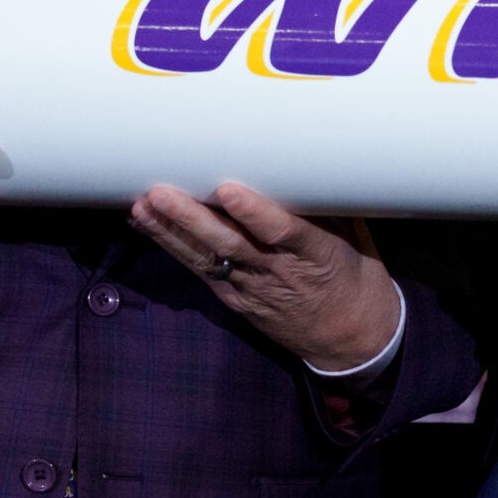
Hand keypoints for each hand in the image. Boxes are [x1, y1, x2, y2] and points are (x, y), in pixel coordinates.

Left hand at [129, 182, 403, 372]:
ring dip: (171, 233)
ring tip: (142, 206)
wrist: (349, 337)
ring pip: (207, 259)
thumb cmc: (355, 275)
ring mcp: (252, 289)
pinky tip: (147, 224)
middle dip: (192, 219)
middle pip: (230, 246)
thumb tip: (301, 160)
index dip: (254, 213)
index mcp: (318, 254)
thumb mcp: (355, 238)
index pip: (282, 233)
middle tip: (161, 193)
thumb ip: (327, 205)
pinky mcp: (235, 300)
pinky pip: (201, 271)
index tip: (228, 190)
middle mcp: (279, 273)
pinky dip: (173, 247)